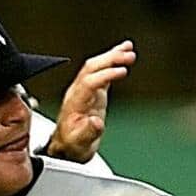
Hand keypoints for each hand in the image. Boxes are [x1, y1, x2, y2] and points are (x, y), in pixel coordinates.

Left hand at [44, 41, 134, 163]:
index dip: (105, 75)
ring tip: (128, 48)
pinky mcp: (93, 90)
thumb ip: (88, 132)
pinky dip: (112, 60)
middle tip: (128, 54)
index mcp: (74, 103)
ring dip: (111, 56)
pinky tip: (124, 52)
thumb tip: (96, 122)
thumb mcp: (79, 144)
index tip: (122, 71)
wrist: (67, 146)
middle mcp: (78, 92)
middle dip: (109, 59)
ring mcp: (84, 89)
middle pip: (91, 68)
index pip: (89, 82)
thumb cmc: (72, 145)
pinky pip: (101, 70)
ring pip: (96, 66)